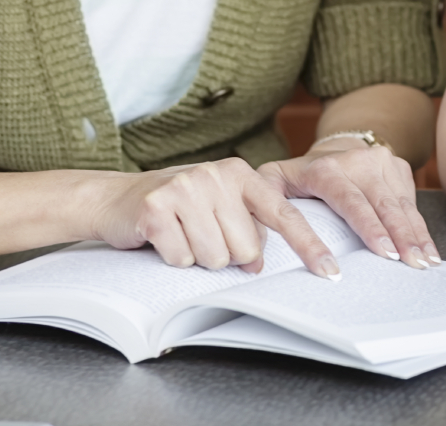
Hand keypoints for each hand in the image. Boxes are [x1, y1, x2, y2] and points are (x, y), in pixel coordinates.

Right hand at [86, 157, 341, 275]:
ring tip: (182, 235)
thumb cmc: (177, 207)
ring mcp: (186, 188)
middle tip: (201, 236)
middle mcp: (217, 175)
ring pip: (215, 259)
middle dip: (225, 256)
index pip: (283, 214)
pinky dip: (172, 258)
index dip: (308, 245)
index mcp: (240, 173)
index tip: (330, 271)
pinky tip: (162, 238)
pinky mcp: (157, 207)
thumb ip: (247, 226)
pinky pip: (182, 259)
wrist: (114, 198)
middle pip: (245, 249)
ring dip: (198, 258)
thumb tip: (258, 263)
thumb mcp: (218, 207)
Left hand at [258, 138, 439, 268]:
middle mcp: (357, 161)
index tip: (382, 253)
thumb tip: (254, 230)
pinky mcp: (399, 167)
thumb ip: (264, 198)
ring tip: (426, 262)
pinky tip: (428, 250)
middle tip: (412, 264)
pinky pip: (411, 202)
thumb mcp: (275, 178)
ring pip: (401, 204)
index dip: (368, 227)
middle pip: (383, 205)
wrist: (337, 146)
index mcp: (326, 169)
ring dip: (416, 235)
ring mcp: (382, 162)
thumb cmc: (303, 174)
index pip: (350, 201)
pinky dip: (421, 228)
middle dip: (400, 236)